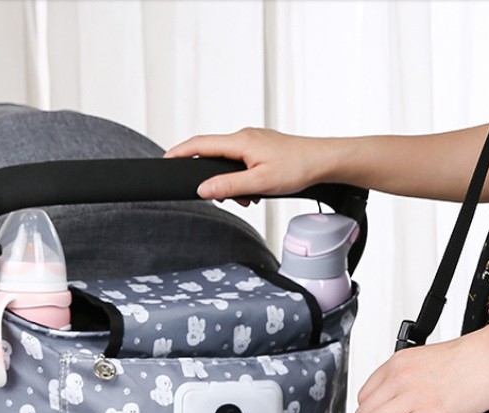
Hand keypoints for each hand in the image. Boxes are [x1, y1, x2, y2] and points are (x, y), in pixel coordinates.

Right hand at [164, 128, 328, 200]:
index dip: (179, 153)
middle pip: (214, 155)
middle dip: (214, 179)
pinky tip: (258, 191)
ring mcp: (254, 142)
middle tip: (228, 198)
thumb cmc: (298, 168)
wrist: (323, 162)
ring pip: (230, 162)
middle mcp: (244, 137)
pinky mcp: (263, 149)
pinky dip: (245, 179)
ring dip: (233, 183)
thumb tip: (203, 189)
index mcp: (239, 141)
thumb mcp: (260, 183)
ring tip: (250, 198)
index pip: (199, 144)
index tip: (165, 161)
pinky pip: (244, 163)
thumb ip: (229, 186)